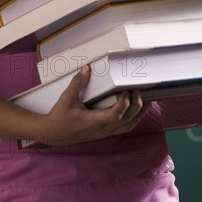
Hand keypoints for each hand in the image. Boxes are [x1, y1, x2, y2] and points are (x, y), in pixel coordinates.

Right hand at [35, 65, 149, 145]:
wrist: (53, 133)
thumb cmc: (60, 117)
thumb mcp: (66, 99)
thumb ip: (77, 83)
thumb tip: (86, 68)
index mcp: (94, 121)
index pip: (116, 115)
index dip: (124, 103)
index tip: (126, 91)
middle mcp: (102, 129)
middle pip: (127, 121)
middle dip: (136, 106)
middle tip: (139, 91)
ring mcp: (104, 132)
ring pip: (128, 127)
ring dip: (139, 115)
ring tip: (148, 102)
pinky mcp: (104, 132)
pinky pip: (123, 128)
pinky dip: (133, 120)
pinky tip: (136, 111)